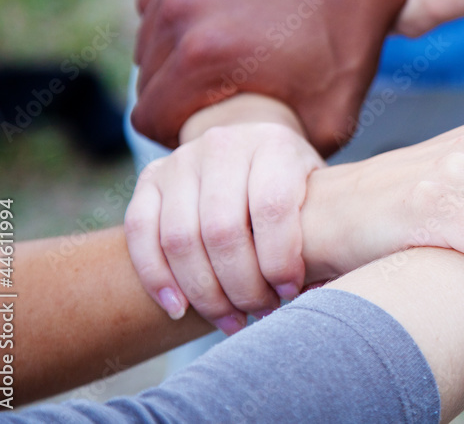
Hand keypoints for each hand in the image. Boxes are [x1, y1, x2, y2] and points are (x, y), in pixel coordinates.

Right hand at [124, 117, 322, 334]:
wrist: (253, 149)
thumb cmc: (294, 186)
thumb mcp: (318, 195)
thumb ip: (322, 233)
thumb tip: (316, 291)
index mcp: (274, 144)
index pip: (272, 207)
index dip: (279, 260)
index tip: (289, 292)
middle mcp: (224, 144)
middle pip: (222, 230)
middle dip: (241, 286)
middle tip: (259, 313)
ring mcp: (182, 159)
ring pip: (180, 238)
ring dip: (204, 292)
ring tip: (230, 320)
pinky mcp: (150, 177)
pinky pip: (141, 232)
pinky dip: (156, 277)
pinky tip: (178, 309)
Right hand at [132, 0, 407, 155]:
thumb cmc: (345, 46)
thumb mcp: (329, 122)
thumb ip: (281, 163)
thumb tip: (257, 193)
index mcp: (205, 57)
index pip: (150, 117)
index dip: (175, 132)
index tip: (205, 129)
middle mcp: (181, 10)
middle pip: (146, 77)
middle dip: (175, 95)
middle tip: (217, 96)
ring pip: (147, 36)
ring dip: (174, 53)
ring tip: (220, 59)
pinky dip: (177, 13)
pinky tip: (216, 21)